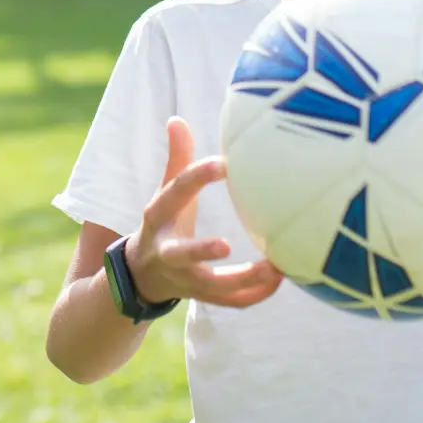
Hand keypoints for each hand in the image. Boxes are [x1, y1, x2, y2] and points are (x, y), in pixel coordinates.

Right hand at [125, 117, 283, 307]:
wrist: (142, 275)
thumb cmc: (165, 223)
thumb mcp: (164, 192)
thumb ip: (176, 160)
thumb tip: (176, 120)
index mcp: (158, 218)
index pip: (174, 194)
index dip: (197, 177)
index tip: (225, 162)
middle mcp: (167, 252)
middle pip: (181, 255)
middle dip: (200, 251)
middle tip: (227, 245)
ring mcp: (184, 279)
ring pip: (212, 287)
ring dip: (243, 280)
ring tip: (276, 267)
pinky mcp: (202, 296)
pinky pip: (230, 303)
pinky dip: (255, 295)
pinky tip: (280, 279)